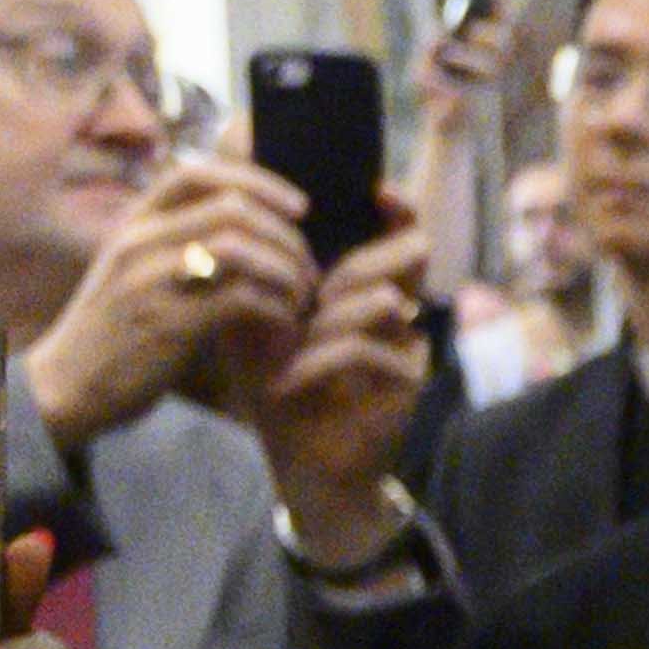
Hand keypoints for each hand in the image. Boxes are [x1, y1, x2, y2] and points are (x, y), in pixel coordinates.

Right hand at [25, 152, 314, 442]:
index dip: (258, 182)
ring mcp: (151, 280)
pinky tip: (284, 328)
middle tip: (309, 273)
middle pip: (233, 208)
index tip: (298, 207)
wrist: (67, 385)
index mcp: (134, 224)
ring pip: (241, 249)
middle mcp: (139, 241)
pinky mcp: (169, 323)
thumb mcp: (139, 272)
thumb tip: (249, 230)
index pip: (198, 174)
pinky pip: (243, 298)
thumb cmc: (116, 331)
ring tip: (301, 301)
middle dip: (286, 238)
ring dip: (287, 274)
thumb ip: (182, 244)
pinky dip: (277, 312)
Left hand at [258, 212, 437, 552]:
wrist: (301, 458)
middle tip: (317, 287)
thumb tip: (234, 204)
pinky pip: (366, 349)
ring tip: (290, 341)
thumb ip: (258, 267)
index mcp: (367, 284)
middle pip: (414, 251)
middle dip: (360, 260)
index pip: (399, 229)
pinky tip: (289, 379)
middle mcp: (401, 309)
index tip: (373, 191)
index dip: (394, 205)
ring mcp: (409, 345)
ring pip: (387, 299)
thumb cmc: (280, 382)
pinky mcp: (407, 383)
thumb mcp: (258, 316)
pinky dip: (317, 361)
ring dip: (328, 317)